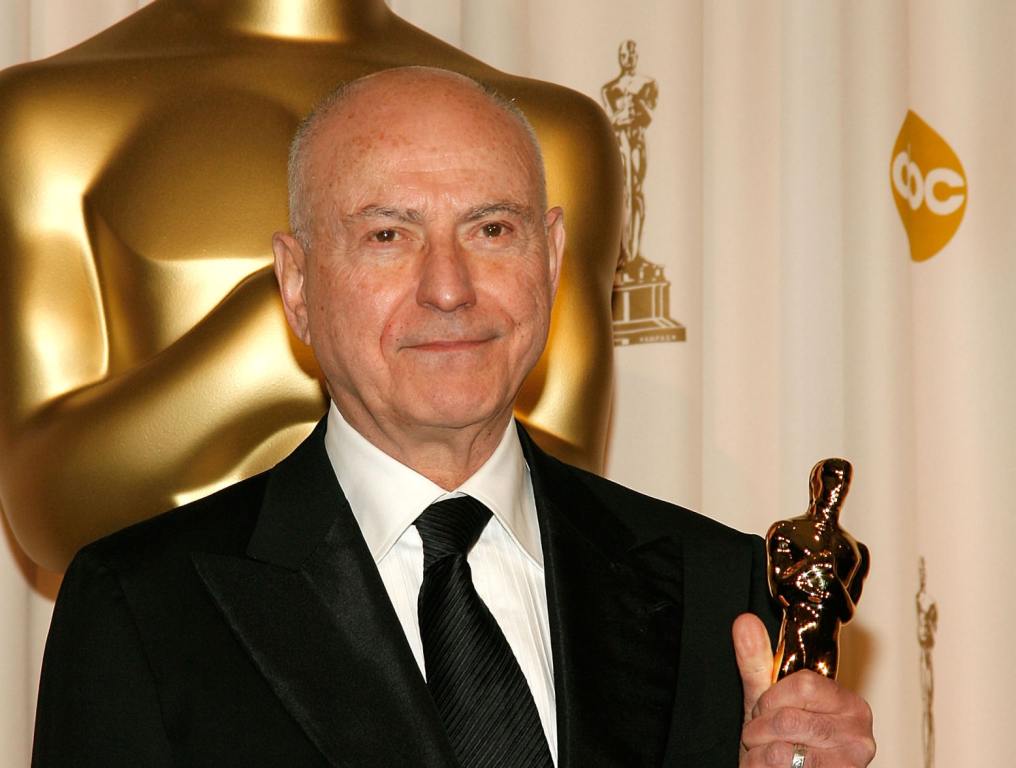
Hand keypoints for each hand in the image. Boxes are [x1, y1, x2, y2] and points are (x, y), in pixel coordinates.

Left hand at [732, 613, 874, 766]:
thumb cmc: (781, 744)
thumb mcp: (768, 702)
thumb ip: (757, 662)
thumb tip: (746, 621)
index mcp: (849, 704)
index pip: (803, 685)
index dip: (771, 699)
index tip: (764, 710)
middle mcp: (859, 735)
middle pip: (789, 720)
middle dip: (759, 729)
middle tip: (759, 736)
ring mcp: (851, 764)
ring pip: (781, 751)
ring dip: (758, 753)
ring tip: (764, 754)